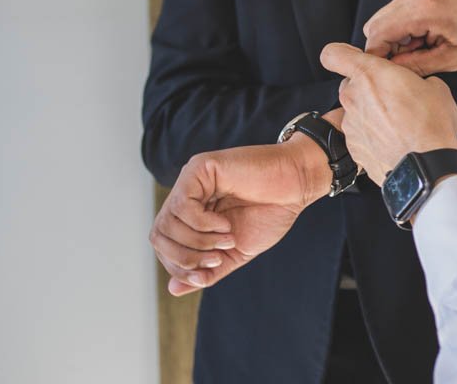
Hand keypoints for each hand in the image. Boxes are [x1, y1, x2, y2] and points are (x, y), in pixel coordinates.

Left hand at [149, 139, 326, 295]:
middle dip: (185, 258)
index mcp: (192, 213)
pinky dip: (202, 224)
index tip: (207, 273)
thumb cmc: (271, 212)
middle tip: (215, 260)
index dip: (179, 267)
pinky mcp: (200, 167)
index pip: (164, 245)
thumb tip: (173, 289)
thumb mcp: (235, 252)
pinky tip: (225, 224)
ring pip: (167, 223)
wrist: (297, 185)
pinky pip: (182, 205)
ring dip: (197, 241)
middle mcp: (187, 194)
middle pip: (159, 236)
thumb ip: (207, 269)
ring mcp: (191, 180)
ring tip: (227, 240)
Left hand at [320, 43, 456, 183]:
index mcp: (370, 74)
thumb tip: (414, 85)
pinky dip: (371, 135)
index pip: (333, 54)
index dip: (342, 55)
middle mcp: (353, 96)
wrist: (427, 166)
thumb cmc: (431, 124)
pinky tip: (392, 141)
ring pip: (354, 110)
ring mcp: (350, 124)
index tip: (354, 59)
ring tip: (396, 124)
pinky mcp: (353, 147)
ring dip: (370, 113)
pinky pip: (359, 134)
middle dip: (366, 87)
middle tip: (390, 97)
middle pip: (349, 83)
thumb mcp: (434, 86)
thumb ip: (413, 78)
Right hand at [362, 0, 456, 74]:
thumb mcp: (453, 59)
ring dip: (393, 40)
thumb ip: (417, 65)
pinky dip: (400, 30)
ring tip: (421, 49)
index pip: (378, 34)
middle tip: (410, 62)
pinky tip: (422, 39)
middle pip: (374, 26)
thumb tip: (389, 71)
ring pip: (381, 20)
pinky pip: (393, 14)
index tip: (390, 73)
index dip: (378, 58)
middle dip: (385, 49)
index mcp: (423, 10)